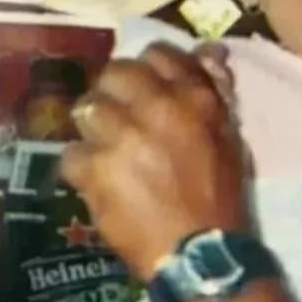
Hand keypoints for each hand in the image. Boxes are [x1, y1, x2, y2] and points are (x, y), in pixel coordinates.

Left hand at [62, 44, 248, 279]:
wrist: (199, 251)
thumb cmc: (220, 197)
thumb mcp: (228, 139)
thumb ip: (214, 93)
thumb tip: (208, 51)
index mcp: (194, 99)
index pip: (157, 54)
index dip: (147, 70)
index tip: (146, 91)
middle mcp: (157, 108)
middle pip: (115, 74)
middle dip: (114, 94)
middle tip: (120, 120)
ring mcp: (122, 137)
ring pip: (87, 109)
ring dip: (94, 129)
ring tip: (106, 152)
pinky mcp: (96, 168)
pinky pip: (72, 154)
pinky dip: (82, 169)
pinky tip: (98, 183)